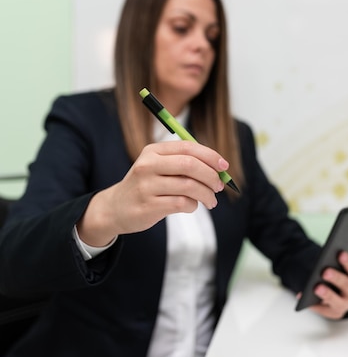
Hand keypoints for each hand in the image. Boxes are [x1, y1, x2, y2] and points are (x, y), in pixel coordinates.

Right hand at [77, 141, 227, 245]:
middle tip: (219, 186)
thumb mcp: (159, 166)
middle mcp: (148, 165)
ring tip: (211, 200)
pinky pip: (182, 203)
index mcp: (153, 151)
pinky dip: (193, 205)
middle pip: (190, 165)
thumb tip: (219, 168)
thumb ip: (184, 163)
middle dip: (211, 176)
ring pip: (189, 186)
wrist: (114, 208)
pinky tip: (191, 206)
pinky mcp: (148, 206)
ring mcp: (146, 186)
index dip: (210, 156)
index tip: (224, 167)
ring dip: (206, 194)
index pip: (188, 147)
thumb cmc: (146, 185)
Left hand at [307, 234, 347, 319]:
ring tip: (316, 287)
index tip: (340, 253)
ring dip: (327, 295)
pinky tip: (302, 295)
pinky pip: (322, 310)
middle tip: (325, 271)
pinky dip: (313, 304)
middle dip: (337, 279)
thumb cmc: (344, 272)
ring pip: (337, 302)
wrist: (338, 290)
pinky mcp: (333, 314)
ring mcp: (345, 305)